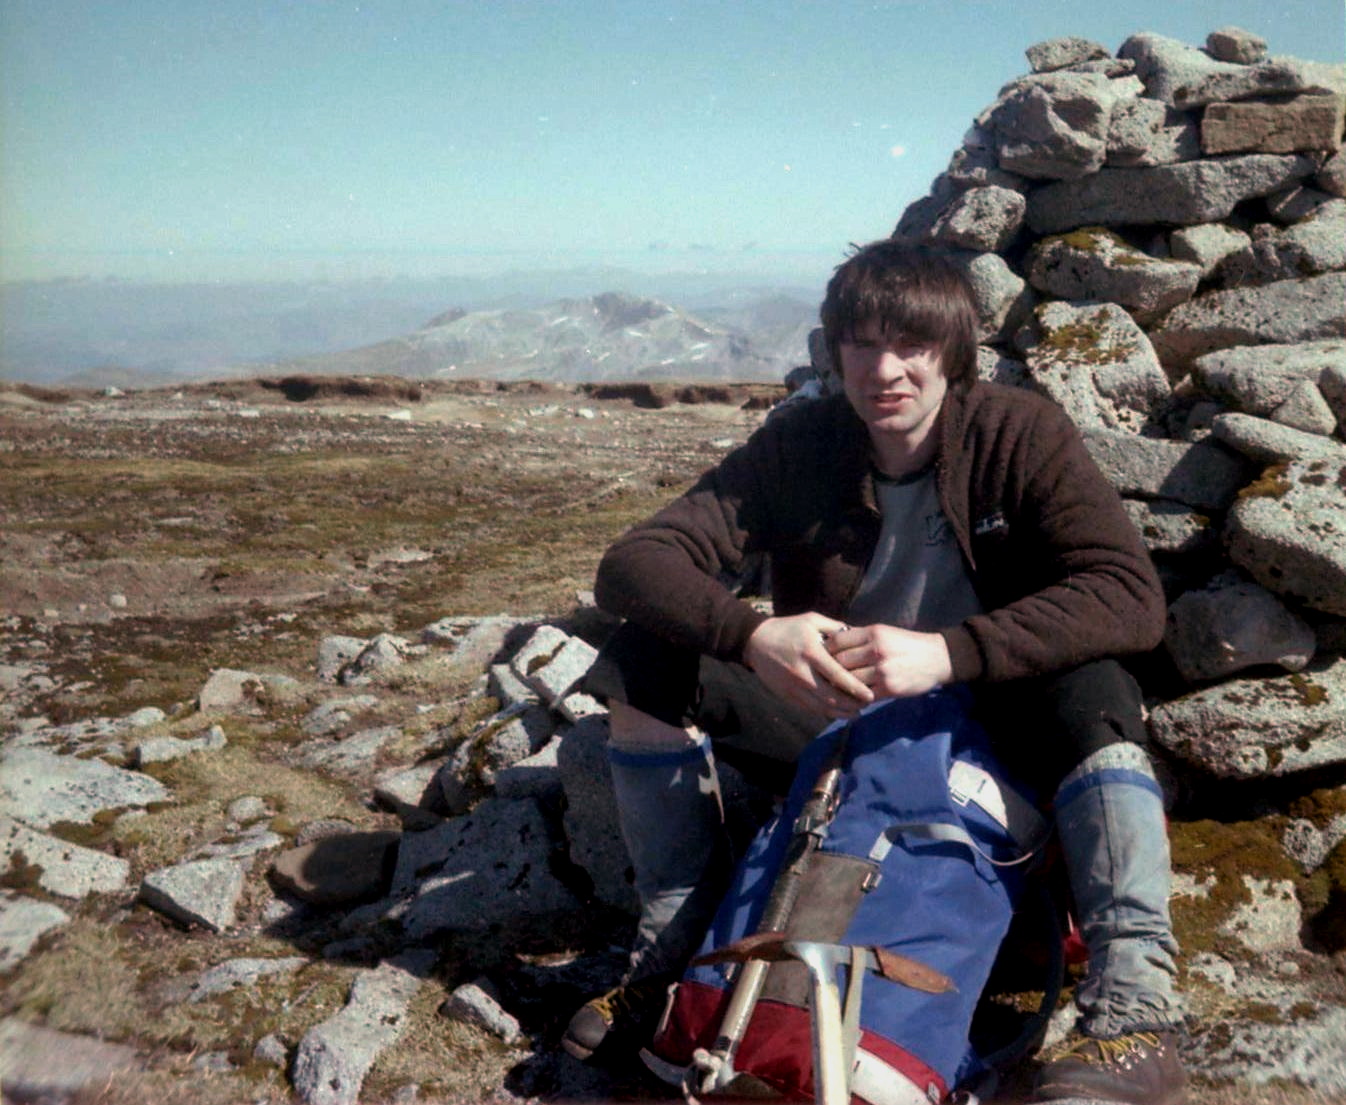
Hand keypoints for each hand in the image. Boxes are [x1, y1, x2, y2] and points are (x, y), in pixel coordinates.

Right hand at [744, 613, 873, 719]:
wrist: (755, 641)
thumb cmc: (788, 628)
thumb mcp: (812, 620)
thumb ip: (835, 628)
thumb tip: (858, 634)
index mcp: (811, 653)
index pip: (838, 676)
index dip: (856, 689)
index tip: (871, 695)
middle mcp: (802, 673)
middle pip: (832, 697)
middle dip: (852, 705)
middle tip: (867, 705)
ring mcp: (793, 686)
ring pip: (821, 707)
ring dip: (841, 713)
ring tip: (856, 713)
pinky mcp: (786, 695)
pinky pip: (809, 708)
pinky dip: (826, 713)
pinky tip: (838, 712)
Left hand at [824, 623, 952, 698]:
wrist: (938, 658)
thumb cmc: (907, 644)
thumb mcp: (884, 632)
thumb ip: (860, 638)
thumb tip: (831, 643)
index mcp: (873, 633)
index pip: (837, 641)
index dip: (826, 650)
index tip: (821, 656)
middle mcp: (876, 650)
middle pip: (839, 662)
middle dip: (830, 669)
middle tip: (822, 674)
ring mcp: (882, 671)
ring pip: (849, 680)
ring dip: (841, 685)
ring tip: (834, 687)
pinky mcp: (889, 688)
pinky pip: (863, 695)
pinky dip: (855, 696)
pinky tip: (851, 696)